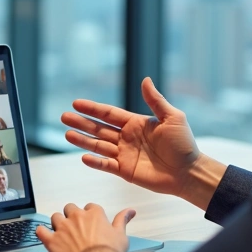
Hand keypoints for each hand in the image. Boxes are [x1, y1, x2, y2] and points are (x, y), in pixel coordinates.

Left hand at [36, 203, 133, 251]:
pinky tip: (45, 235)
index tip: (91, 224)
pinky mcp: (52, 241)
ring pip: (55, 217)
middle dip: (72, 216)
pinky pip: (41, 231)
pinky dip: (41, 232)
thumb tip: (131, 210)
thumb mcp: (121, 235)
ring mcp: (63, 228)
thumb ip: (122, 220)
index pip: (90, 207)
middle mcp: (76, 217)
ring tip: (62, 234)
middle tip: (76, 228)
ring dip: (58, 223)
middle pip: (70, 208)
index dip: (90, 215)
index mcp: (94, 215)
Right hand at [62, 77, 226, 208]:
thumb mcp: (172, 118)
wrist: (189, 171)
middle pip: (98, 128)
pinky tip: (83, 156)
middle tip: (63, 117)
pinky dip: (95, 162)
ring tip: (67, 134)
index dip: (92, 108)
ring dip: (83, 140)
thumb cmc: (184, 144)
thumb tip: (145, 80)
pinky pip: (106, 166)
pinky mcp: (125, 171)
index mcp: (135, 123)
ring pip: (98, 146)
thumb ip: (156, 101)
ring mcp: (124, 155)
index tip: (76, 103)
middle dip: (81, 122)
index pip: (109, 114)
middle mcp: (126, 138)